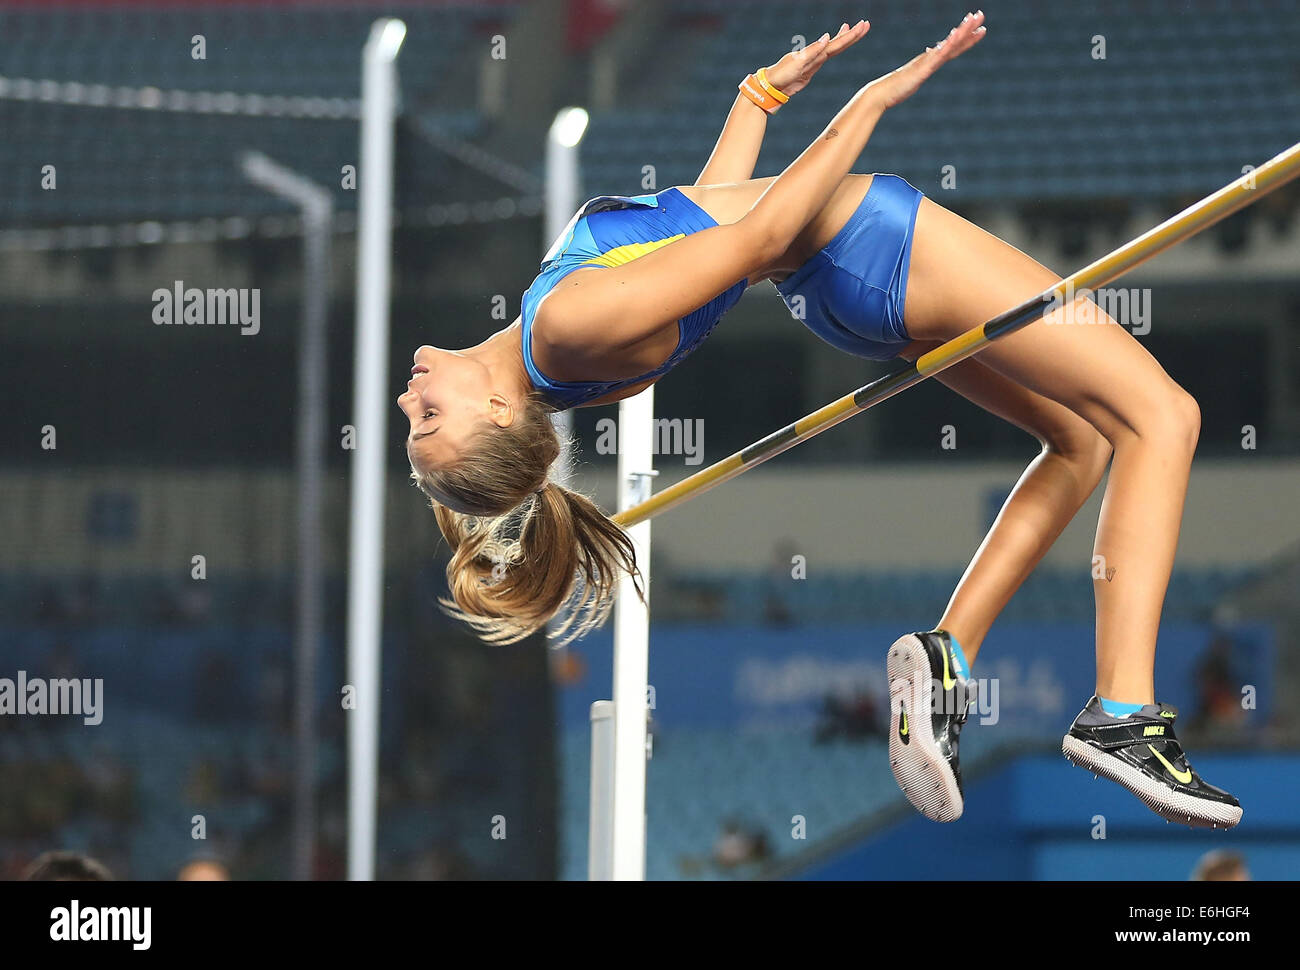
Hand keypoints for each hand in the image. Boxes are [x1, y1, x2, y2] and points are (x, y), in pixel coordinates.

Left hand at [762, 20, 870, 98]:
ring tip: (853, 30)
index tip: (861, 26)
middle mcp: (815, 54)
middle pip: (838, 43)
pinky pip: (825, 57)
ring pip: (833, 48)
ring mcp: (813, 61)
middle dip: (852, 35)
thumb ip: (813, 51)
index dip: (850, 36)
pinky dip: (831, 50)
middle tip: (865, 25)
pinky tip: (832, 44)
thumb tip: (827, 37)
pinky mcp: (810, 69)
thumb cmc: (781, 74)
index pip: (836, 43)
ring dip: (844, 40)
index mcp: (814, 52)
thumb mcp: (798, 63)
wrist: (770, 86)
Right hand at [865, 10, 985, 109]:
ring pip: (949, 44)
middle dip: (968, 27)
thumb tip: (926, 59)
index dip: (966, 37)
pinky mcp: (923, 69)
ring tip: (973, 18)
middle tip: (981, 14)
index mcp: (930, 60)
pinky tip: (956, 35)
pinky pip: (938, 55)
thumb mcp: (914, 78)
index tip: (978, 27)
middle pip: (954, 41)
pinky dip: (948, 44)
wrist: (881, 94)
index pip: (952, 47)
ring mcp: (927, 62)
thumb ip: (922, 69)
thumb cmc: (895, 89)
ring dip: (962, 30)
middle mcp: (930, 58)